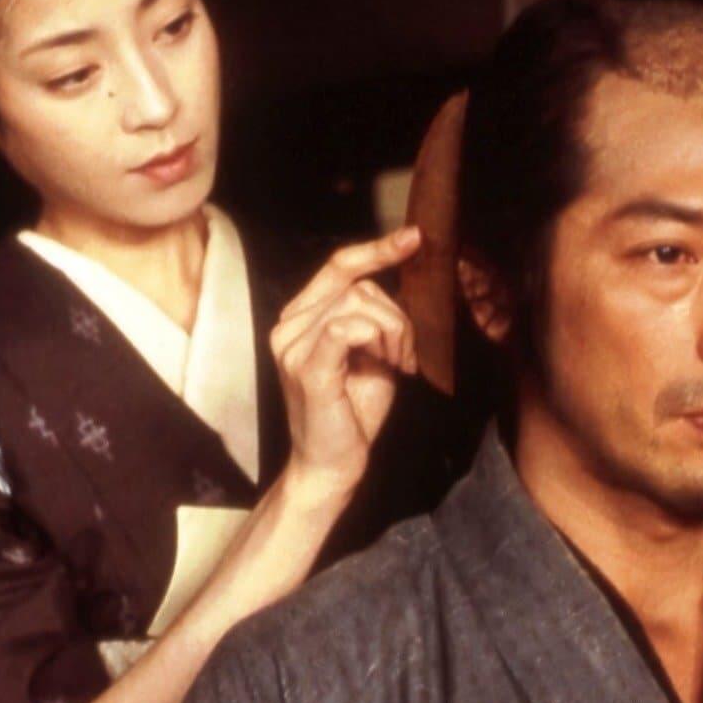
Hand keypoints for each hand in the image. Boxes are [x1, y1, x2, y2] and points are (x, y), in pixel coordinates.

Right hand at [270, 227, 421, 498]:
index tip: (413, 238)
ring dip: (394, 333)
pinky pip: (348, 328)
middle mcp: (288, 326)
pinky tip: (387, 366)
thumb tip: (399, 282)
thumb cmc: (353, 412)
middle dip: (396, 317)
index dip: (377, 248)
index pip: (338, 266)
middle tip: (404, 356)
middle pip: (358, 286)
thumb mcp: (372, 353)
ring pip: (359, 304)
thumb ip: (375, 317)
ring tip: (396, 366)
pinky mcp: (307, 368)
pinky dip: (378, 341)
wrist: (334, 465)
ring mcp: (292, 346)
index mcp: (300, 318)